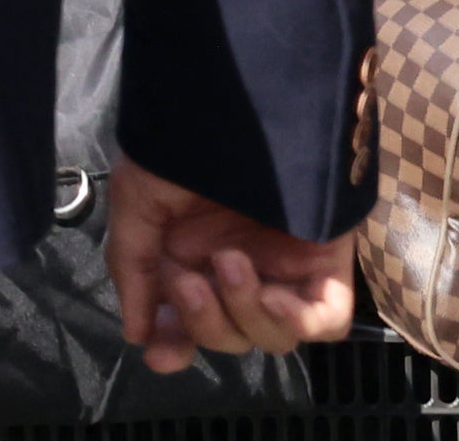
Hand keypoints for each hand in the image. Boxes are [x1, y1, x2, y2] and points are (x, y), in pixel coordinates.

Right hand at [107, 161, 353, 370]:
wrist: (237, 106)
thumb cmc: (184, 146)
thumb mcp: (137, 200)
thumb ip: (132, 266)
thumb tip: (135, 332)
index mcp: (192, 259)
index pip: (188, 323)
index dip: (176, 345)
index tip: (160, 352)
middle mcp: (239, 272)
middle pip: (229, 336)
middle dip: (203, 320)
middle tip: (188, 278)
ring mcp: (285, 271)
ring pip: (273, 336)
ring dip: (245, 313)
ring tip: (231, 261)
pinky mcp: (326, 265)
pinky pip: (324, 321)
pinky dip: (297, 319)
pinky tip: (273, 294)